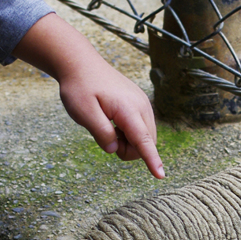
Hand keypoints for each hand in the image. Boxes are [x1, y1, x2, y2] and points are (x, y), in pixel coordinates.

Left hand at [13, 14, 164, 178]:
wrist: (80, 63)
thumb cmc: (80, 87)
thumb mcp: (84, 113)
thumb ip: (101, 133)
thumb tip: (115, 149)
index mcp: (128, 109)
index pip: (143, 141)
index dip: (151, 160)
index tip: (160, 176)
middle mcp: (141, 106)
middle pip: (145, 143)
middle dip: (128, 149)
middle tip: (105, 137)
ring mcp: (142, 104)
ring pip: (145, 137)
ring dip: (128, 141)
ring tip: (108, 126)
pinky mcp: (139, 103)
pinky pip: (141, 128)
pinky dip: (129, 133)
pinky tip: (114, 121)